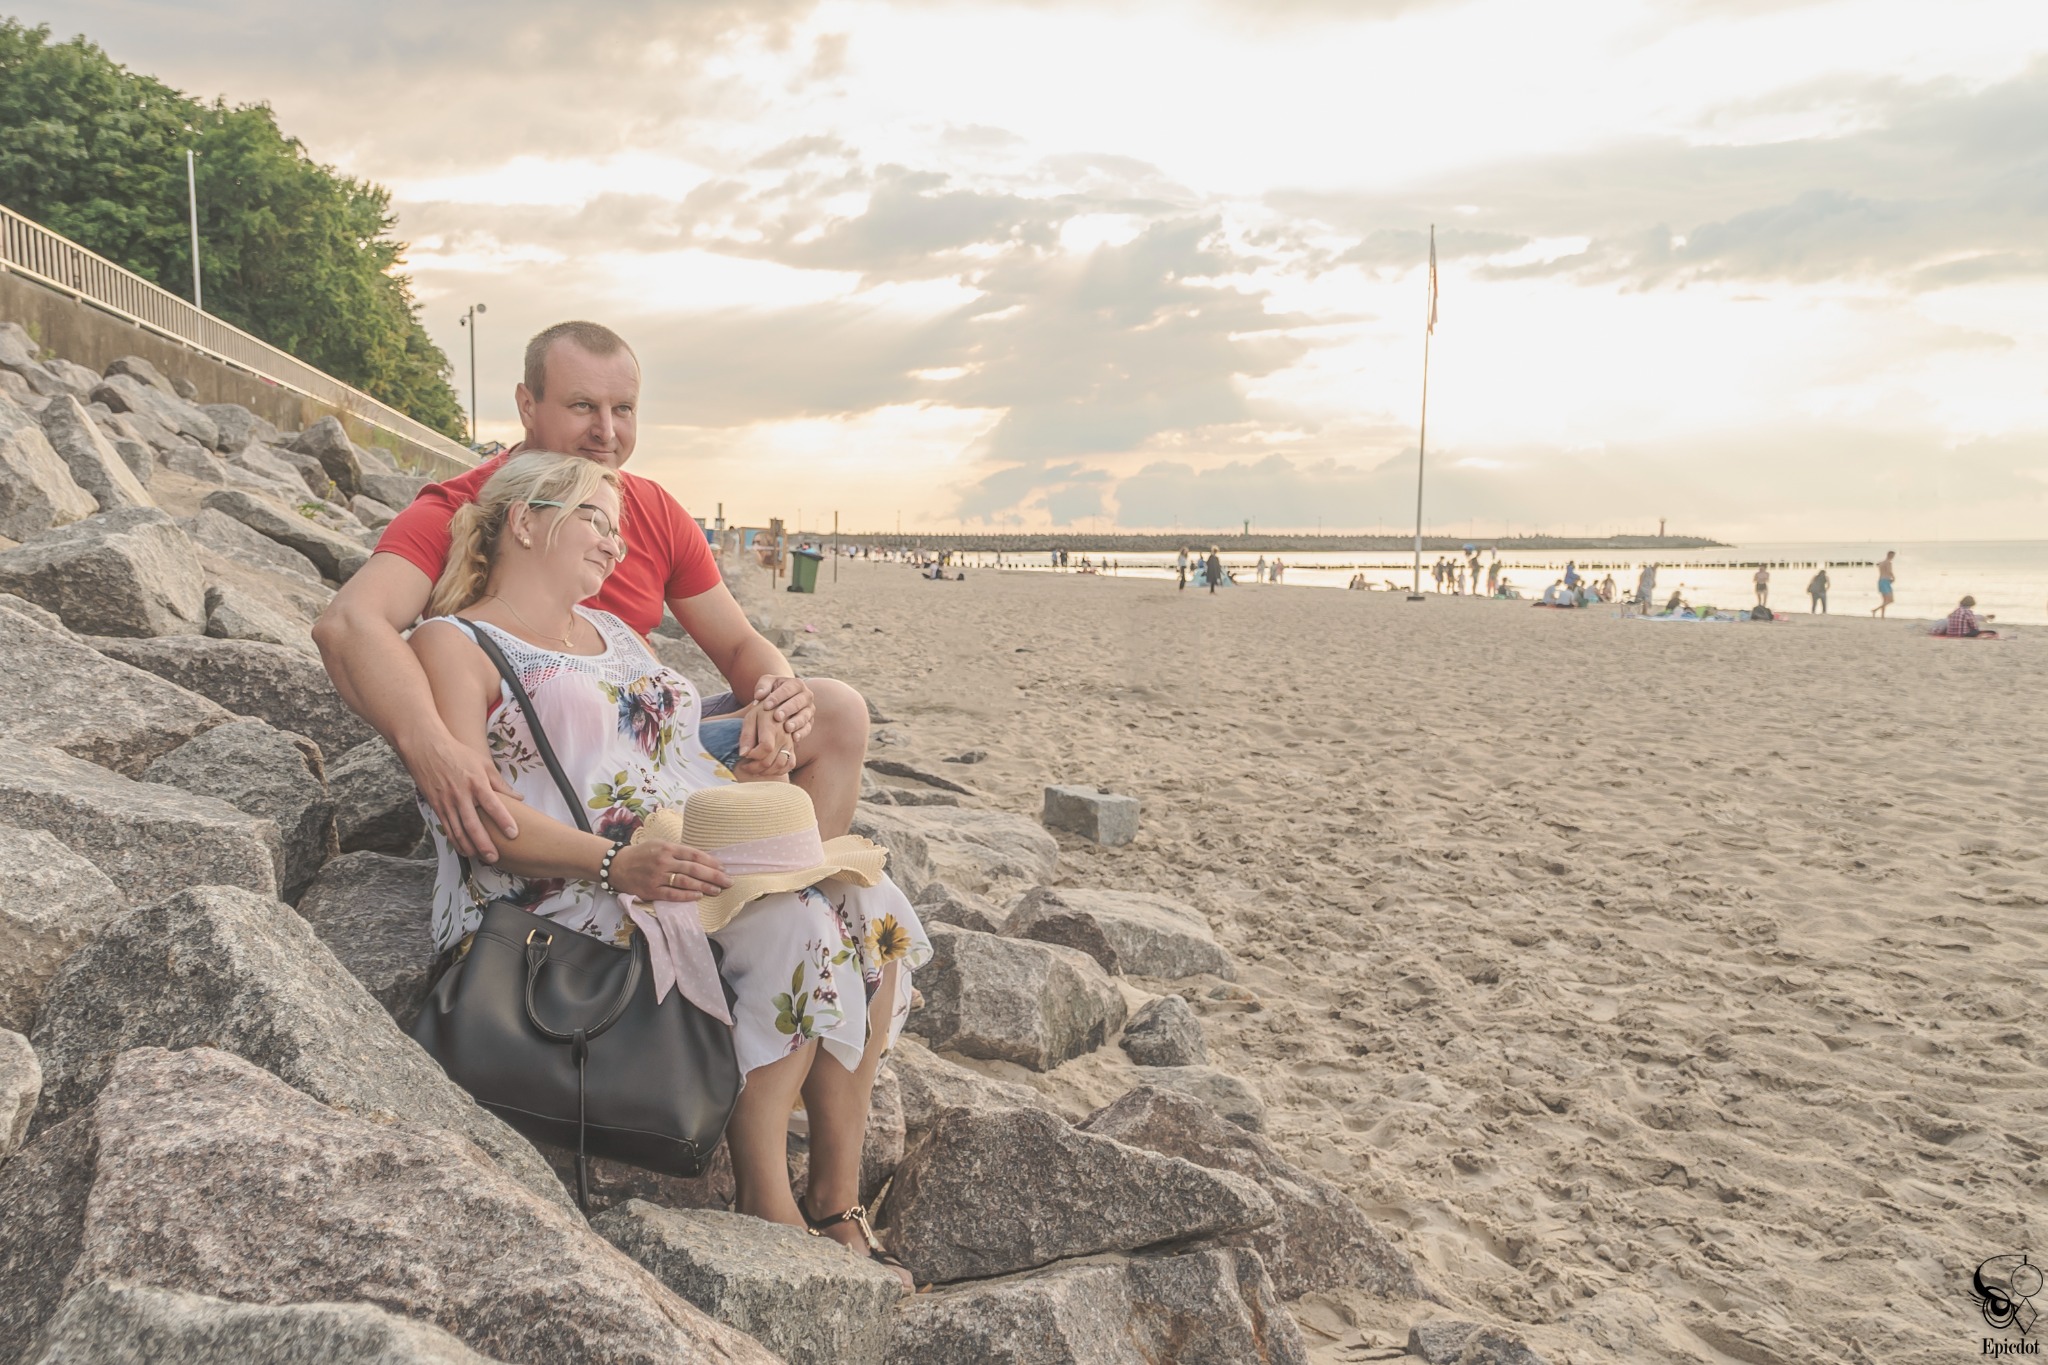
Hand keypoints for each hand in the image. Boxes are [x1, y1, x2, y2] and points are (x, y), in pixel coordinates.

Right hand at [406, 729, 522, 862]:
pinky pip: (447, 828)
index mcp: (476, 783)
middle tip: (495, 857)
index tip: (513, 834)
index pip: (492, 805)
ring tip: (481, 859)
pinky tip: (464, 850)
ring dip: (469, 847)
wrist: (426, 749)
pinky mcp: (437, 807)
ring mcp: (446, 802)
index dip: (503, 820)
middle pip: (473, 824)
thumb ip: (500, 784)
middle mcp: (461, 795)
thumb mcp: (483, 764)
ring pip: (458, 830)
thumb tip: (520, 799)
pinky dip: (455, 841)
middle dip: (484, 843)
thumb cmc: (459, 755)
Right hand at [609, 840, 730, 901]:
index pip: (694, 854)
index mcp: (667, 848)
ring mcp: (657, 877)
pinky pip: (672, 894)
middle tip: (728, 881)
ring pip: (685, 882)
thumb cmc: (642, 854)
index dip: (711, 862)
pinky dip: (686, 896)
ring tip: (717, 890)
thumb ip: (678, 851)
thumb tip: (702, 860)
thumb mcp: (659, 844)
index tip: (723, 868)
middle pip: (693, 869)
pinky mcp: (651, 890)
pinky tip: (698, 896)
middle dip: (713, 876)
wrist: (616, 865)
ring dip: (704, 887)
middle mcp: (663, 861)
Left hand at [735, 703, 797, 779]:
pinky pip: (790, 765)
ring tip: (754, 768)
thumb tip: (743, 754)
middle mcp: (784, 736)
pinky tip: (767, 769)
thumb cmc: (761, 712)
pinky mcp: (793, 748)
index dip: (753, 755)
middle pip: (770, 760)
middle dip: (754, 767)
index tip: (744, 754)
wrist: (779, 706)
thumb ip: (746, 736)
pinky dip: (779, 771)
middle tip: (744, 766)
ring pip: (780, 765)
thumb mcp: (750, 718)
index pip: (766, 748)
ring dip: (765, 772)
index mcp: (772, 726)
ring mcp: (790, 743)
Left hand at [753, 675, 815, 743]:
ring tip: (787, 728)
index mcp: (796, 684)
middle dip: (788, 709)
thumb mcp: (768, 684)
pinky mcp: (809, 723)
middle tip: (777, 717)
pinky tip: (794, 738)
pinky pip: (808, 728)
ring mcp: (809, 710)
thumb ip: (763, 686)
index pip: (788, 689)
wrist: (782, 701)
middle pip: (798, 702)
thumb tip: (759, 695)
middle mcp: (806, 696)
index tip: (766, 706)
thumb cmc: (773, 691)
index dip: (777, 697)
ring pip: (805, 715)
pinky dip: (802, 733)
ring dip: (796, 722)